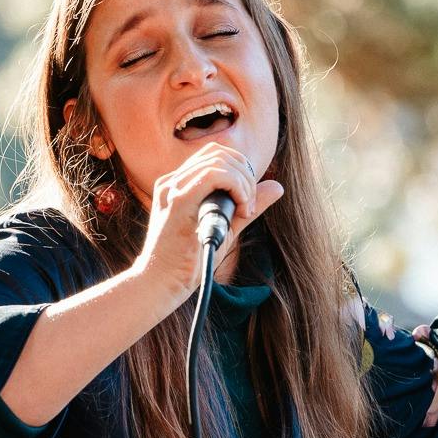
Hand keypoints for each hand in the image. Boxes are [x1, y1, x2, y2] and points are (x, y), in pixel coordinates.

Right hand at [130, 142, 285, 302]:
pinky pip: (213, 174)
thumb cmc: (188, 263)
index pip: (214, 155)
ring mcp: (173, 188)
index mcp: (178, 185)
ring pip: (218, 160)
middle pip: (218, 152)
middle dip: (245, 173)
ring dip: (243, 182)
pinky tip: (241, 210)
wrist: (160, 285)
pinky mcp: (178, 201)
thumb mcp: (225, 228)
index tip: (248, 199)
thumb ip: (247, 205)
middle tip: (250, 205)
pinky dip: (236, 187)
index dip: (240, 168)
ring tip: (246, 209)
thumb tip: (277, 187)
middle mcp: (173, 181)